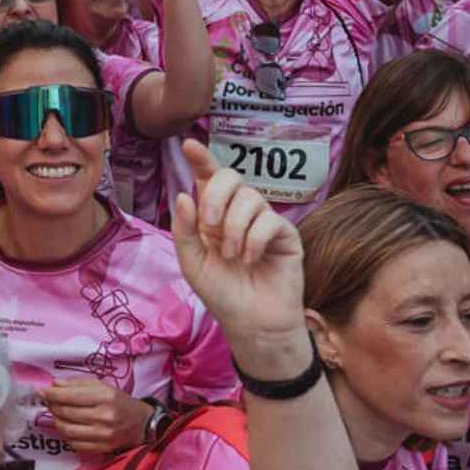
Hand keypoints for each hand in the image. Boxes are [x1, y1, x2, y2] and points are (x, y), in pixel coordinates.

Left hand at [36, 379, 153, 454]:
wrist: (141, 424)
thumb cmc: (119, 402)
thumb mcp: (102, 386)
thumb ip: (78, 383)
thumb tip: (55, 384)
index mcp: (105, 397)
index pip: (70, 396)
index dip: (51, 394)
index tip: (41, 391)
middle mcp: (105, 416)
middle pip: (66, 413)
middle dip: (52, 406)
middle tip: (48, 401)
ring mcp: (103, 435)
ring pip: (67, 430)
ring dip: (56, 421)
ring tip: (57, 414)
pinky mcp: (102, 448)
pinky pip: (74, 444)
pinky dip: (66, 435)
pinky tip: (69, 426)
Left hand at [170, 140, 304, 358]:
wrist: (251, 324)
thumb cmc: (223, 294)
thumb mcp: (193, 263)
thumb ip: (185, 230)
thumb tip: (184, 194)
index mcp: (215, 216)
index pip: (210, 179)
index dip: (202, 159)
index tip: (189, 145)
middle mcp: (240, 213)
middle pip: (231, 177)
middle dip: (216, 197)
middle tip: (210, 226)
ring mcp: (264, 222)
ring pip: (250, 198)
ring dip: (234, 227)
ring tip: (232, 257)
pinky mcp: (285, 235)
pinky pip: (269, 221)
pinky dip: (254, 240)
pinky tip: (250, 260)